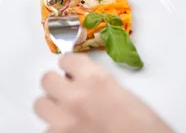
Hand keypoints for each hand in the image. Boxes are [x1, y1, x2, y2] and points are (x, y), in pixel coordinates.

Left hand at [35, 53, 172, 132]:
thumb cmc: (145, 128)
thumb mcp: (125, 96)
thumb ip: (99, 86)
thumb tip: (84, 86)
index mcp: (96, 80)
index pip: (67, 60)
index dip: (70, 67)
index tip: (72, 72)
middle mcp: (75, 96)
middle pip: (47, 80)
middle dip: (56, 86)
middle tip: (67, 94)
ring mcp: (64, 121)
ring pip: (40, 104)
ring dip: (51, 108)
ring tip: (64, 115)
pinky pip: (46, 130)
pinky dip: (56, 131)